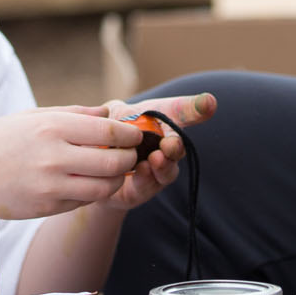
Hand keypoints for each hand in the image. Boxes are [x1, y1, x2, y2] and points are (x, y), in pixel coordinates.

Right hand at [0, 108, 143, 219]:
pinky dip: (94, 192)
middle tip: (130, 155)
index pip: (108, 132)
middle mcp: (55, 157)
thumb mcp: (31, 116)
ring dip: (116, 180)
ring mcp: (51, 185)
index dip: (129, 135)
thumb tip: (106, 114)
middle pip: (113, 162)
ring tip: (115, 172)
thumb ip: (73, 114)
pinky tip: (90, 183)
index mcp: (52, 128)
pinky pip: (84, 200)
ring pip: (104, 187)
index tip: (135, 135)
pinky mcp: (47, 207)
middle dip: (129, 158)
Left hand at [90, 92, 217, 212]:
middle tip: (171, 144)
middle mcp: (164, 149)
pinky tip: (141, 170)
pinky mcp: (140, 192)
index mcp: (161, 125)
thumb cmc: (108, 135)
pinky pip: (147, 187)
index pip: (182, 113)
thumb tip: (129, 106)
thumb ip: (123, 112)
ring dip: (163, 165)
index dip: (197, 107)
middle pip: (177, 148)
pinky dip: (146, 179)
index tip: (209, 102)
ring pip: (167, 171)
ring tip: (156, 159)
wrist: (86, 164)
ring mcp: (155, 172)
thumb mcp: (117, 115)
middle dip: (176, 147)